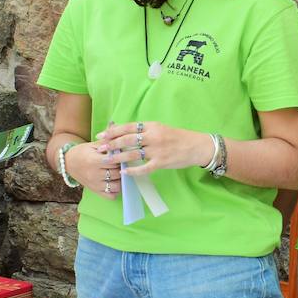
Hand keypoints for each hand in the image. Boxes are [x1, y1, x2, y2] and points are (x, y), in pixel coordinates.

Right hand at [64, 140, 119, 200]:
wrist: (68, 163)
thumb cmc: (82, 152)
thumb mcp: (93, 145)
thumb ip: (107, 143)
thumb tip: (121, 139)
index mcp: (93, 161)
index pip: (113, 161)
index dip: (120, 158)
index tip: (121, 156)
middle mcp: (94, 174)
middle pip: (116, 173)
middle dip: (121, 168)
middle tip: (121, 164)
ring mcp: (95, 184)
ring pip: (116, 186)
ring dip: (120, 180)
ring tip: (119, 173)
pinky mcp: (95, 191)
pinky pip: (111, 196)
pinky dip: (116, 190)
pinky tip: (115, 182)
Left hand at [96, 121, 210, 176]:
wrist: (196, 146)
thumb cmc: (177, 137)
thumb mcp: (160, 129)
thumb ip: (145, 131)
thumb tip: (125, 133)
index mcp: (152, 126)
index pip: (128, 127)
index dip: (113, 131)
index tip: (102, 135)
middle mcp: (154, 136)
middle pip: (128, 139)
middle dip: (112, 144)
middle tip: (100, 149)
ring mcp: (158, 150)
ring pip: (133, 153)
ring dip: (118, 157)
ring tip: (107, 160)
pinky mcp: (162, 162)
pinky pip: (144, 167)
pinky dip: (133, 170)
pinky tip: (124, 172)